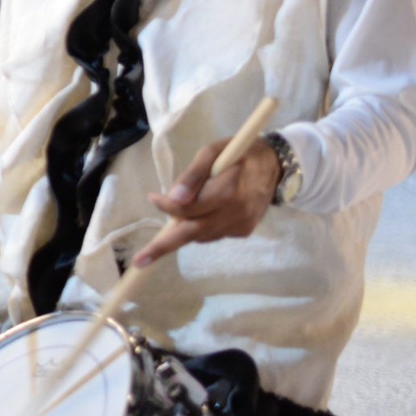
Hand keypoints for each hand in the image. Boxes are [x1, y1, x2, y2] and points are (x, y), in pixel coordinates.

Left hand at [133, 136, 280, 267]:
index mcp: (227, 192)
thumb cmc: (238, 153)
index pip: (188, 209)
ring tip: (177, 213)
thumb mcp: (212, 152)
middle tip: (140, 262)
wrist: (276, 166)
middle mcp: (235, 214)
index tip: (154, 198)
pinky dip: (201, 227)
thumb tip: (173, 197)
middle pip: (193, 233)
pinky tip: (204, 211)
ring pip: (201, 236)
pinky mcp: (244, 231)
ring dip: (183, 230)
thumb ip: (192, 175)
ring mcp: (241, 226)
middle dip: (163, 247)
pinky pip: (213, 234)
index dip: (167, 206)